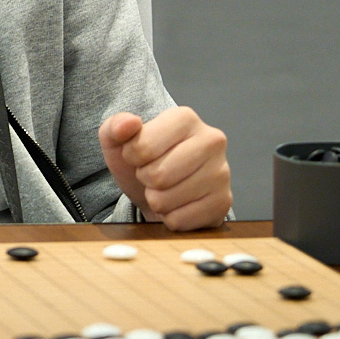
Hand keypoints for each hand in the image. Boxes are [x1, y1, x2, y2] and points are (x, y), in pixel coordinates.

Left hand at [98, 107, 230, 230]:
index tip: (139, 156)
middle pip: (158, 175)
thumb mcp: (119, 141)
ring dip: (156, 200)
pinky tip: (178, 204)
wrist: (163, 189)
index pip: (142, 147)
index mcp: (185, 118)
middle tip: (152, 174)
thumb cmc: (144, 161)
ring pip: (167, 200)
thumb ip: (115, 127)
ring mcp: (221, 172)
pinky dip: (169, 218)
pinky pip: (179, 220)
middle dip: (145, 179)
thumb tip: (128, 123)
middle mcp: (211, 140)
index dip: (131, 157)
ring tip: (165, 188)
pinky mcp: (223, 203)